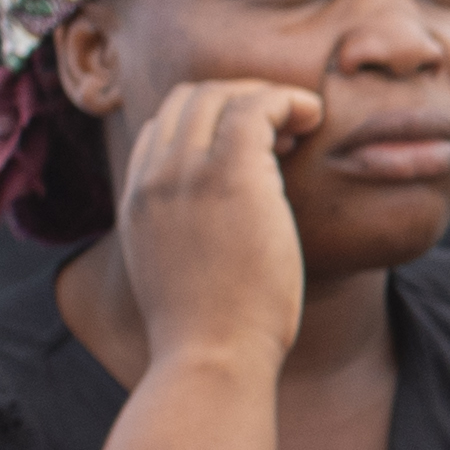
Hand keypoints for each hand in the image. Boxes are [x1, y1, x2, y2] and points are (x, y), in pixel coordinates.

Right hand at [113, 81, 323, 370]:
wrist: (210, 355)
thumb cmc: (211, 331)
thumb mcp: (180, 271)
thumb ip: (188, 232)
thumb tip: (224, 227)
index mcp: (137, 199)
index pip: (163, 127)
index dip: (211, 121)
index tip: (258, 144)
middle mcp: (153, 177)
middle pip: (188, 99)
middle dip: (238, 98)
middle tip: (284, 128)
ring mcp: (186, 173)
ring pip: (220, 95)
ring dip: (266, 97)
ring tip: (301, 125)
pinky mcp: (231, 176)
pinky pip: (257, 107)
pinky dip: (288, 101)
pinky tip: (313, 118)